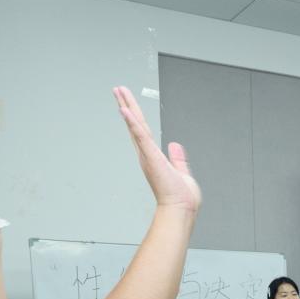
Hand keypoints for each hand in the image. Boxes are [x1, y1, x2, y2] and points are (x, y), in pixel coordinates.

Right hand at [113, 86, 200, 213]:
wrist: (181, 208)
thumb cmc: (181, 197)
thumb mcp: (181, 172)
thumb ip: (178, 158)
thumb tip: (175, 145)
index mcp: (153, 157)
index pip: (142, 132)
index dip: (134, 117)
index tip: (126, 104)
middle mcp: (147, 154)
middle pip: (135, 125)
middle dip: (127, 105)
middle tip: (117, 90)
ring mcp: (148, 155)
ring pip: (135, 126)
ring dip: (127, 108)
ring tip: (118, 92)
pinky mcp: (152, 157)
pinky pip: (141, 136)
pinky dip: (133, 123)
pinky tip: (125, 110)